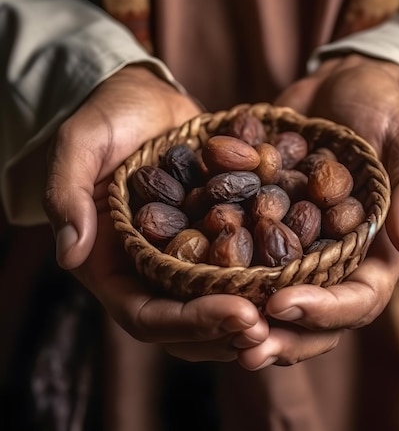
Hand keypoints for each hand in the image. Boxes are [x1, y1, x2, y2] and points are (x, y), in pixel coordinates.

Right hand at [44, 65, 267, 360]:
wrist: (143, 99)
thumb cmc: (106, 118)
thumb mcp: (79, 145)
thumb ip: (67, 194)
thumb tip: (70, 252)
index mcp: (112, 265)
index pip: (146, 315)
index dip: (190, 322)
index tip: (238, 312)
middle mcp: (148, 273)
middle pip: (185, 326)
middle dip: (226, 331)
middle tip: (270, 326)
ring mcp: (183, 259)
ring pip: (215, 308)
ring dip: (250, 318)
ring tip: (288, 314)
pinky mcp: (213, 238)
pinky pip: (238, 271)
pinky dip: (264, 282)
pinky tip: (299, 279)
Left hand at [236, 53, 398, 369]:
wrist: (339, 85)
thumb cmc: (382, 108)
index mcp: (376, 252)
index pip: (360, 299)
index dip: (325, 309)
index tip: (283, 302)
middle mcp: (336, 261)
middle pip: (315, 318)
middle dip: (283, 336)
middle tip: (245, 347)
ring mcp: (300, 249)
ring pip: (276, 302)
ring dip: (249, 322)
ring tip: (217, 331)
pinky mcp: (267, 229)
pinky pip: (246, 262)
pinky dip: (224, 278)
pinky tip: (192, 285)